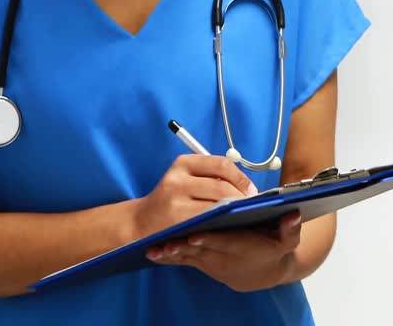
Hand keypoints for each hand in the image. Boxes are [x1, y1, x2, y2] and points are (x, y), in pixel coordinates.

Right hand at [132, 155, 257, 238]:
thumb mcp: (185, 179)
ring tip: (243, 218)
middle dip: (242, 199)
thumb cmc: (170, 201)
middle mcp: (177, 180)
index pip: (221, 165)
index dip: (241, 179)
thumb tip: (247, 186)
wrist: (140, 224)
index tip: (252, 191)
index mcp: (183, 164)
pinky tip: (228, 229)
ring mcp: (175, 203)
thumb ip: (211, 177)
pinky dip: (222, 226)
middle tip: (252, 208)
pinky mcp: (176, 224)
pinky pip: (208, 224)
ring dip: (234, 214)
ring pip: (217, 207)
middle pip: (222, 188)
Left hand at [146, 211, 302, 292]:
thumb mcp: (288, 242)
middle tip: (166, 242)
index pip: (225, 242)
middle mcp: (225, 256)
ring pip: (189, 256)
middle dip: (184, 246)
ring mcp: (211, 260)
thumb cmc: (274, 251)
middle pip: (202, 249)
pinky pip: (184, 260)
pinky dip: (169, 258)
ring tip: (154, 249)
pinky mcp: (202, 262)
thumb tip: (294, 216)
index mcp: (243, 247)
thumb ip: (291, 229)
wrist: (262, 274)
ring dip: (172, 254)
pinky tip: (153, 253)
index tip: (195, 233)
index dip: (211, 239)